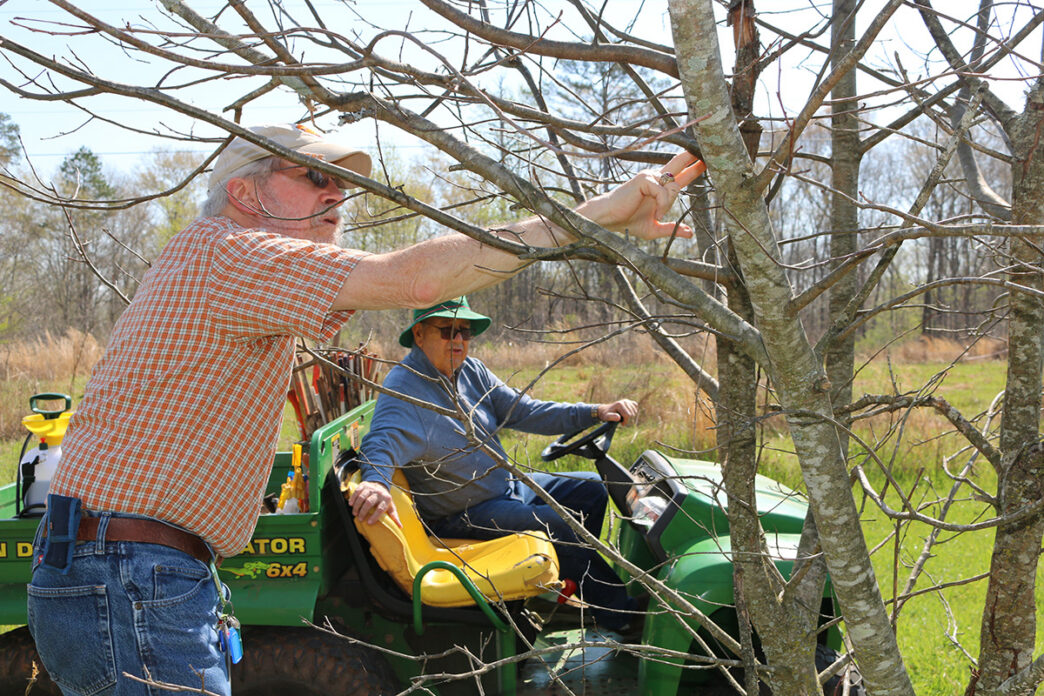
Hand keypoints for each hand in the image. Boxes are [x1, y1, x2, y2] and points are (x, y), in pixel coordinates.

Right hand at [348, 480, 401, 527]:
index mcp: (386, 499)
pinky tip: (351, 504)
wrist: (380, 485)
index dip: (375, 516)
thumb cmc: (385, 499)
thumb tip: (400, 527)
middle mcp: (379, 493)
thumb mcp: (391, 506)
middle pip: (369, 502)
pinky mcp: (364, 485)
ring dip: (357, 506)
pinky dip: (353, 498)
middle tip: (360, 519)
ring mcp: (371, 488)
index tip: (369, 523)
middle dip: (364, 511)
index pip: (380, 508)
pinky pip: (357, 491)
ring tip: (355, 513)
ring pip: (362, 497)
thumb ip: (394, 516)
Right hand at [582, 152, 705, 240]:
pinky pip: (663, 192)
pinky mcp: (644, 179)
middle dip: (692, 156)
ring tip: (658, 214)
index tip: (705, 161)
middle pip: (679, 162)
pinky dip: (662, 205)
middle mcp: (656, 177)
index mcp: (659, 186)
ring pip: (673, 187)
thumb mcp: (654, 228)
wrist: (610, 218)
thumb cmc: (628, 220)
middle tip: (706, 152)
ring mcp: (650, 176)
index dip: (693, 167)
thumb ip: (672, 228)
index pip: (680, 173)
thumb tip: (689, 233)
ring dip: (668, 204)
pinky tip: (656, 213)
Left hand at [596, 399, 638, 425]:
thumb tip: (618, 417)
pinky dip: (633, 410)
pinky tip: (628, 412)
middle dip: (627, 419)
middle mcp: (624, 401)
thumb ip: (612, 417)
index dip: (625, 421)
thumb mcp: (607, 417)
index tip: (621, 423)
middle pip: (631, 414)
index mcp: (620, 404)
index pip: (628, 415)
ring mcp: (627, 401)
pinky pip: (635, 405)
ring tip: (623, 416)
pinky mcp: (629, 401)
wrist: (605, 410)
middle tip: (621, 420)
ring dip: (630, 416)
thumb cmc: (606, 414)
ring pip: (634, 411)